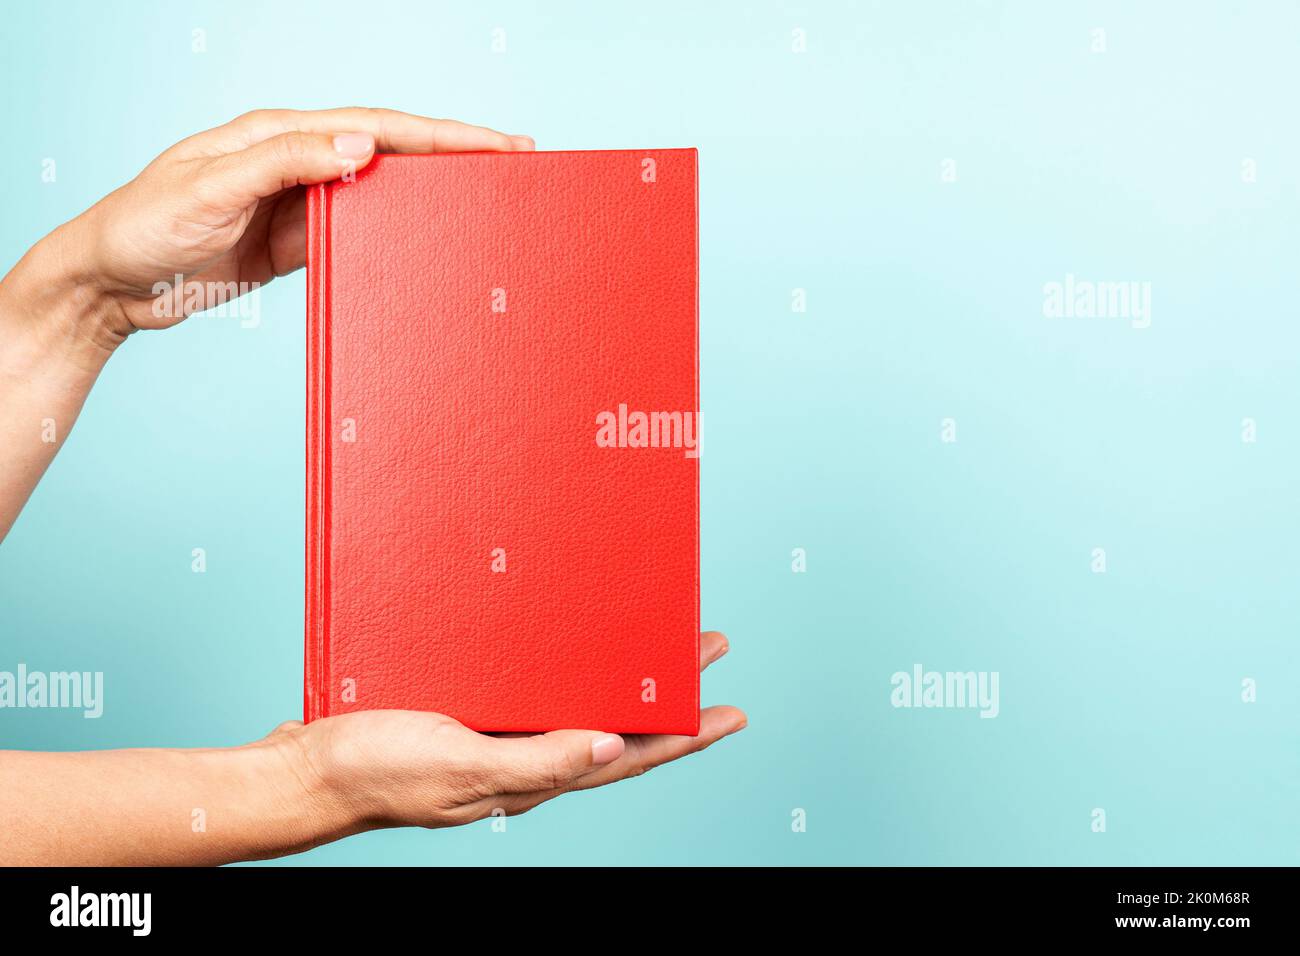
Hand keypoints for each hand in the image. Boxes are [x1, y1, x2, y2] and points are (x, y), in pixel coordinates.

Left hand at [52, 108, 532, 345]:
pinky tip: (428, 243)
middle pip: (390, 151)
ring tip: (484, 200)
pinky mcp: (295, 242)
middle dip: (452, 154)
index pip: (376, 126)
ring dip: (431, 195)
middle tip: (513, 160)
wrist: (110, 283)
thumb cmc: (144, 226)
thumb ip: (286, 163)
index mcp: (277, 133)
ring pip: (381, 192)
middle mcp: (294, 159)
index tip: (494, 141)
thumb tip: (362, 146)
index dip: (441, 133)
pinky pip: (358, 235)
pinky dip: (397, 237)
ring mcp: (298, 201)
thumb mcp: (211, 188)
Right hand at [273, 632, 744, 832]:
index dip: (684, 737)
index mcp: (534, 777)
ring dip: (619, 668)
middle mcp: (525, 755)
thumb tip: (615, 745)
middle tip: (706, 648)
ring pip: (577, 696)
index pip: (628, 756)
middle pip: (615, 720)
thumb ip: (538, 761)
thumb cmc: (378, 773)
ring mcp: (498, 732)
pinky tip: (567, 636)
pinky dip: (562, 659)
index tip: (732, 712)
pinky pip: (532, 683)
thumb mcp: (463, 767)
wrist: (308, 769)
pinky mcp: (470, 708)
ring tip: (654, 636)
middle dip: (666, 690)